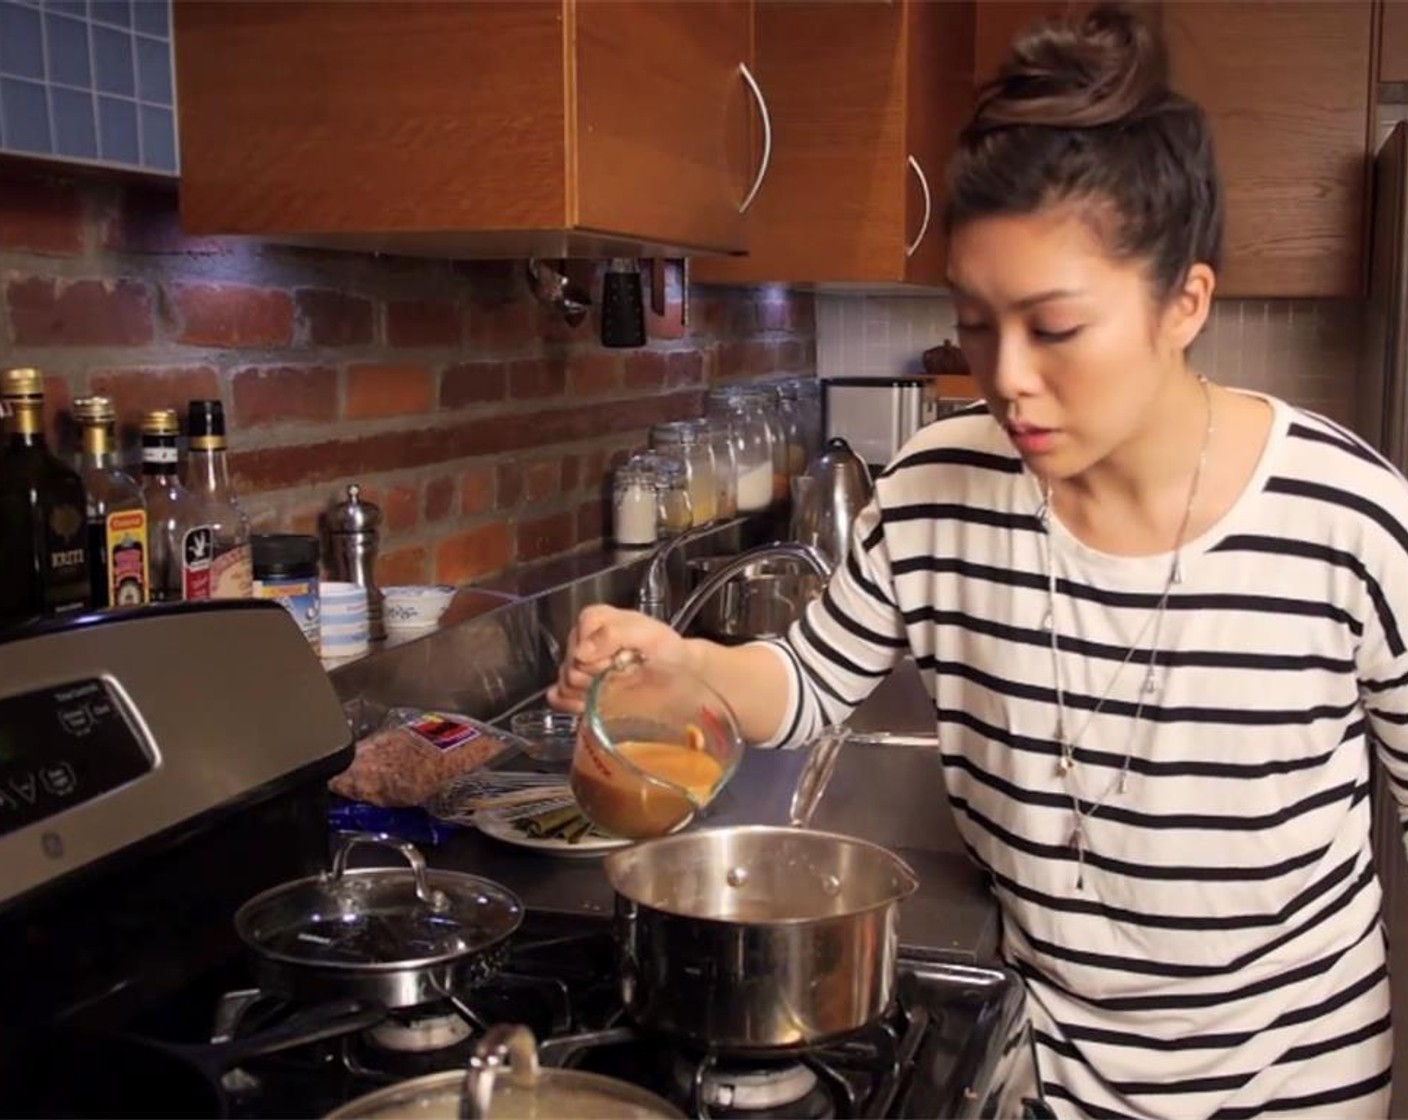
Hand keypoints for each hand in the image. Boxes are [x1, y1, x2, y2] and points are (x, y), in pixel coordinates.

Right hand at [547, 605, 691, 713]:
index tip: (621, 660)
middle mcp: (584, 641)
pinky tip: (591, 706)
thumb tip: (581, 652)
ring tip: (612, 691)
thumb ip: (614, 634)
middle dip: (595, 676)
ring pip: (565, 682)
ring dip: (587, 692)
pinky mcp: (578, 689)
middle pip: (571, 662)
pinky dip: (572, 704)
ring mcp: (579, 666)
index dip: (599, 655)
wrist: (680, 676)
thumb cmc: (668, 652)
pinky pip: (558, 696)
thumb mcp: (650, 634)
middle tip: (620, 677)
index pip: (580, 637)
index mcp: (597, 620)